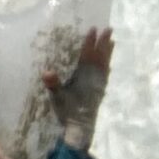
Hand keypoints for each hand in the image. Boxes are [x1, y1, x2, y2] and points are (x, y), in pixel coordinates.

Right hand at [45, 28, 113, 151]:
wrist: (81, 129)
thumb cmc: (68, 112)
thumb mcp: (58, 98)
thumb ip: (53, 84)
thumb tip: (46, 72)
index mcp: (84, 77)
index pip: (88, 56)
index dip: (90, 43)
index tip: (93, 30)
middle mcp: (94, 79)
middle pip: (100, 57)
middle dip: (104, 43)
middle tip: (109, 29)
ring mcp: (99, 85)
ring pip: (105, 64)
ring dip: (108, 52)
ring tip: (112, 41)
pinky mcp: (100, 91)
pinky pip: (106, 73)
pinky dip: (107, 65)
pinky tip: (108, 63)